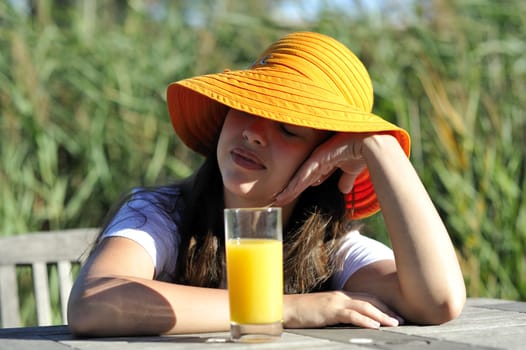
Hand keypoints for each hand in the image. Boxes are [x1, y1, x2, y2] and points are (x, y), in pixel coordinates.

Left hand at [274, 133, 369, 205]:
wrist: (368, 143)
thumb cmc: (360, 152)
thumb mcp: (351, 171)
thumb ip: (345, 179)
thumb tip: (343, 190)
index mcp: (323, 163)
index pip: (306, 179)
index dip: (296, 188)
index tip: (287, 196)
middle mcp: (316, 160)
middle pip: (299, 179)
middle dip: (288, 191)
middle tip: (276, 200)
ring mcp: (316, 159)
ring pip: (299, 178)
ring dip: (288, 191)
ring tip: (277, 199)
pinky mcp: (318, 158)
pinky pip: (304, 174)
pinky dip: (295, 184)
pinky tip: (286, 192)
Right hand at [283, 291, 402, 328]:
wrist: (287, 308)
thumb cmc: (304, 312)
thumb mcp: (325, 311)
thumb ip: (338, 313)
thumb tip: (351, 320)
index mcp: (341, 296)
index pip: (367, 298)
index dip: (382, 306)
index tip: (394, 315)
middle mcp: (341, 296)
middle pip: (370, 301)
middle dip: (387, 310)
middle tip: (401, 320)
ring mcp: (336, 302)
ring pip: (365, 306)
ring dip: (381, 315)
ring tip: (394, 324)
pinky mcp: (330, 310)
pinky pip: (351, 315)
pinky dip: (365, 320)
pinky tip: (374, 326)